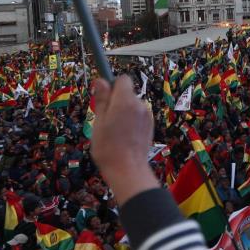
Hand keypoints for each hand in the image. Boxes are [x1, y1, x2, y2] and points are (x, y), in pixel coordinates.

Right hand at [91, 77, 157, 205]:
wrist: (127, 169)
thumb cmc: (108, 147)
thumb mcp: (99, 122)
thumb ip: (102, 100)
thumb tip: (100, 80)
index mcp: (126, 101)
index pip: (123, 79)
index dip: (112, 85)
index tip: (103, 97)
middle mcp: (140, 105)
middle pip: (127, 93)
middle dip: (116, 101)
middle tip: (105, 119)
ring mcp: (148, 115)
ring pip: (133, 105)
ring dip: (124, 112)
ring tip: (115, 131)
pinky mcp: (151, 125)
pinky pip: (139, 115)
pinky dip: (132, 120)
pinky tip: (125, 136)